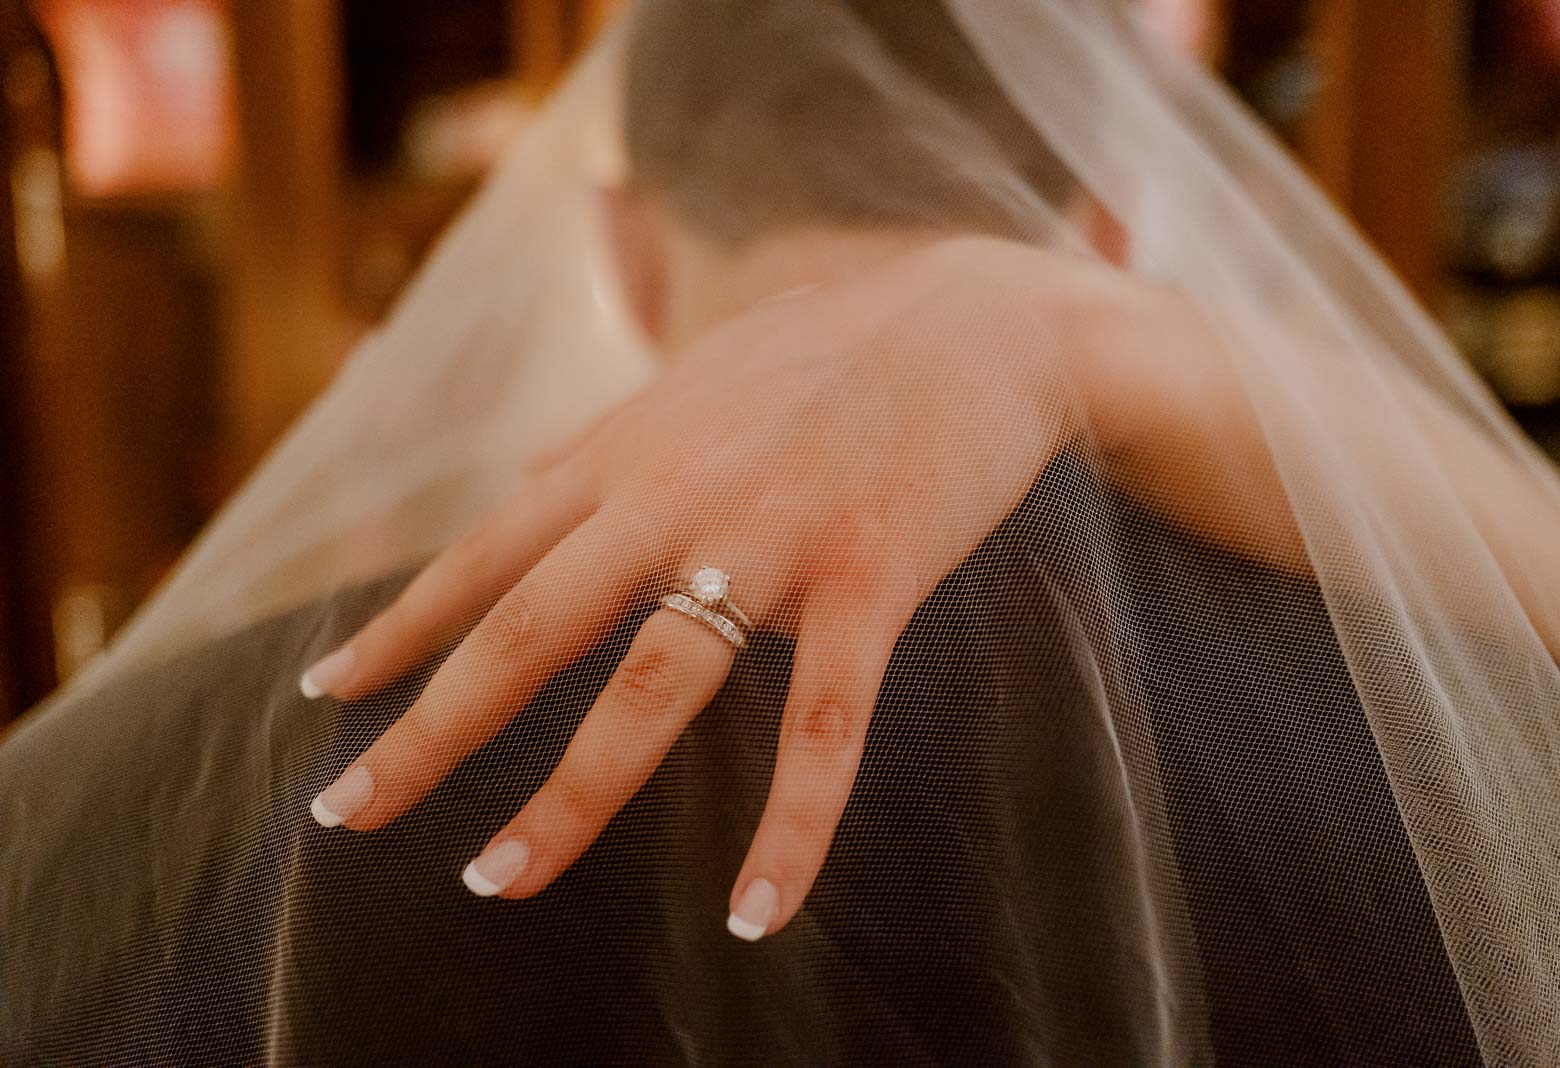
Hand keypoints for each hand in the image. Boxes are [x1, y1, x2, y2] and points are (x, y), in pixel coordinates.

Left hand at [302, 238, 1084, 938]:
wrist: (977, 318)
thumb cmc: (830, 353)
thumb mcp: (694, 380)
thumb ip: (609, 441)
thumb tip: (527, 481)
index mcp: (629, 453)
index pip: (485, 554)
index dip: (399, 629)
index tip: (327, 695)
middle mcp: (676, 495)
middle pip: (527, 632)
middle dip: (428, 732)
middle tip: (346, 817)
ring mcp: (772, 539)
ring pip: (650, 691)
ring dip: (565, 798)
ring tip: (494, 881)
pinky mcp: (871, 577)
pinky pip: (824, 725)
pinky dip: (793, 828)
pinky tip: (759, 915)